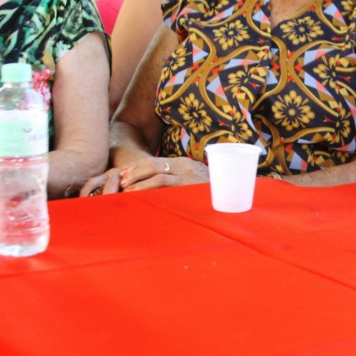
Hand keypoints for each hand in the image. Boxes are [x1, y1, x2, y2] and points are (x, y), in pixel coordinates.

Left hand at [80, 157, 208, 195]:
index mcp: (183, 163)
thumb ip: (178, 182)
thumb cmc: (212, 191)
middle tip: (120, 179)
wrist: (234, 190)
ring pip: (157, 173)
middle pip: (154, 163)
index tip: (123, 172)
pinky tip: (138, 194)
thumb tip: (158, 190)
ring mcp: (188, 174)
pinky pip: (165, 183)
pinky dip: (149, 187)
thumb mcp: (194, 182)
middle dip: (134, 171)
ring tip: (125, 189)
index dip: (137, 166)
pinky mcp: (190, 184)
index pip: (155, 161)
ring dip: (139, 180)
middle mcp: (184, 165)